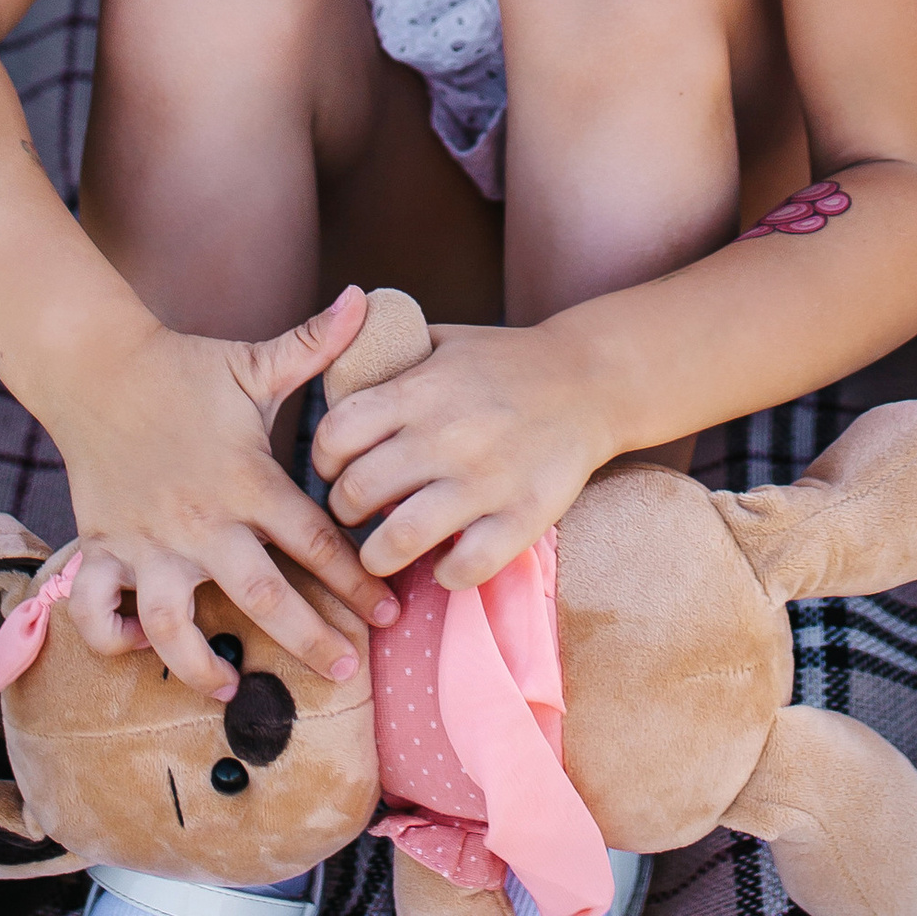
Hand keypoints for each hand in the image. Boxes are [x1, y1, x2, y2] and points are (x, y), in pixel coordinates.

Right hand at [51, 290, 401, 698]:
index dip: (357, 580)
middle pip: (262, 596)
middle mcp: (201, 520)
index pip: (315, 541)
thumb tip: (367, 298)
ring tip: (232, 690)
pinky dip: (116, 640)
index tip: (389, 613)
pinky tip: (144, 650)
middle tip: (345, 673)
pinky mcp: (103, 548)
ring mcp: (148, 541)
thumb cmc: (186, 370)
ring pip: (174, 624)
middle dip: (308, 640)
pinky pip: (99, 612)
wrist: (97, 369)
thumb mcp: (254, 362)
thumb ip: (314, 345)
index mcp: (247, 480)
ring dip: (201, 665)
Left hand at [310, 320, 614, 592]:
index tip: (336, 467)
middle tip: (356, 512)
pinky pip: (465, 568)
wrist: (592, 381)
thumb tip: (327, 367)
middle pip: (358, 491)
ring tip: (382, 551)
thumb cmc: (506, 363)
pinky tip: (444, 563)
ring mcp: (487, 480)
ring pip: (400, 540)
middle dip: (344, 510)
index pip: (337, 432)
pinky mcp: (524, 516)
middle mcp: (449, 434)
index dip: (324, 457)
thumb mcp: (445, 340)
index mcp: (423, 389)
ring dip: (378, 554)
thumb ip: (389, 353)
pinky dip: (445, 575)